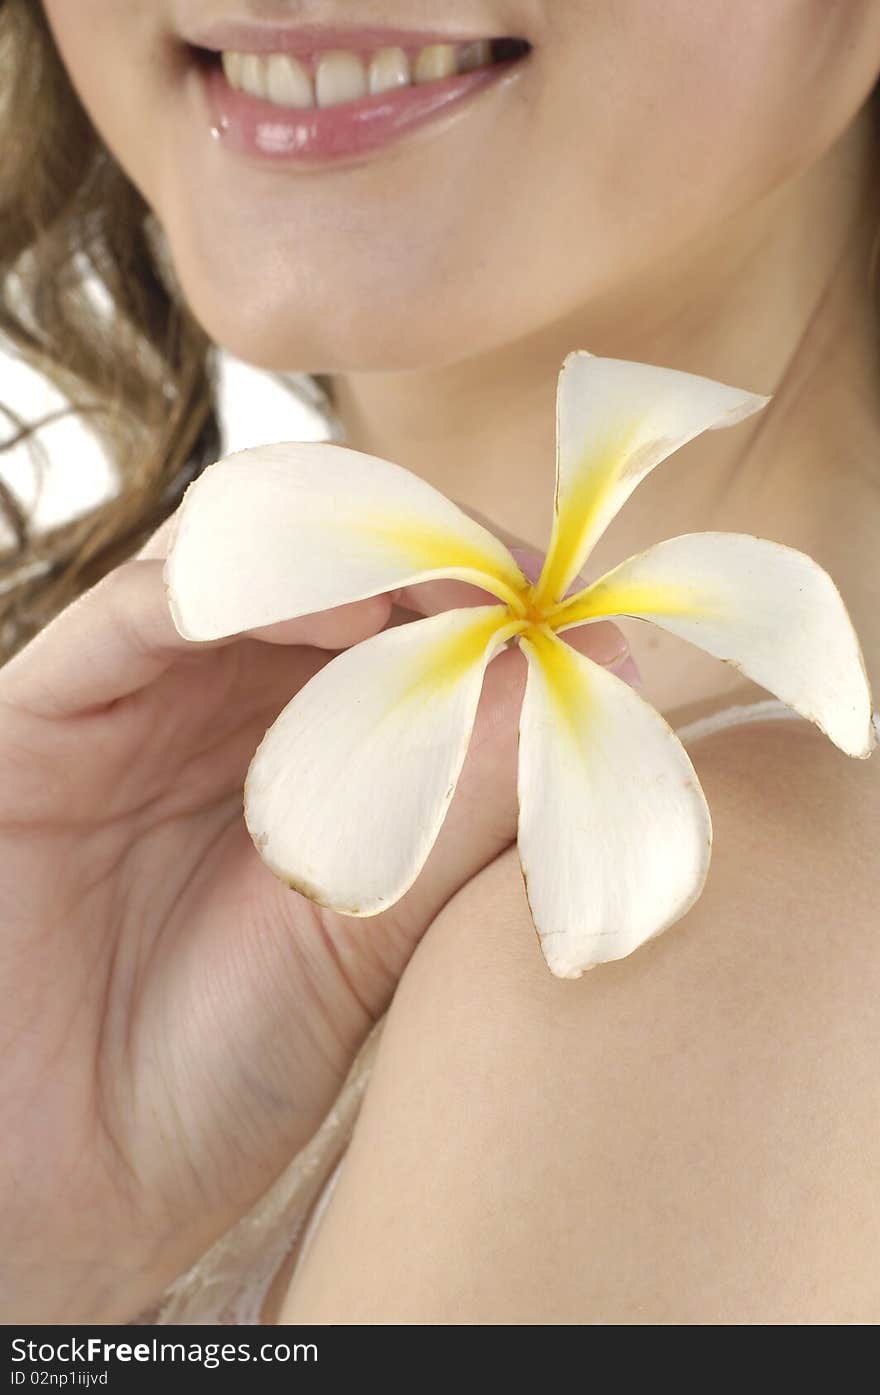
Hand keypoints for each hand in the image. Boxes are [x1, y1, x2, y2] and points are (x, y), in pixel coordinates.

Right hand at [0, 508, 633, 1320]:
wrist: (69, 1186)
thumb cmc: (225, 1072)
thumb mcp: (380, 932)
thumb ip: (472, 801)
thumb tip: (599, 668)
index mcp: (312, 747)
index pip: (414, 621)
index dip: (506, 607)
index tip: (595, 634)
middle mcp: (226, 704)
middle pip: (338, 564)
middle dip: (448, 566)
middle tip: (533, 599)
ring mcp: (139, 697)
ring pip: (249, 558)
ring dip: (364, 558)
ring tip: (466, 605)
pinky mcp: (48, 712)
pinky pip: (137, 611)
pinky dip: (245, 591)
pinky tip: (353, 622)